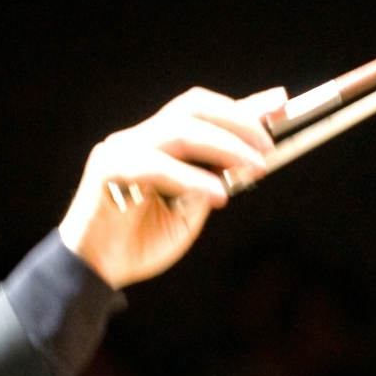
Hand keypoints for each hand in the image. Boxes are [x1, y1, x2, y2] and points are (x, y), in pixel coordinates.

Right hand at [58, 86, 286, 288]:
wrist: (94, 272)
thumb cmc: (139, 243)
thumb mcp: (189, 212)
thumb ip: (211, 183)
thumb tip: (249, 160)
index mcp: (157, 144)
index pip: (203, 112)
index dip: (243, 107)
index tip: (282, 103)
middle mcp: (138, 137)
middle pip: (193, 107)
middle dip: (238, 120)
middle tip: (268, 146)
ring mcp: (121, 149)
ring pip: (180, 130)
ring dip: (225, 146)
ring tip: (256, 169)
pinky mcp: (107, 170)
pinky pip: (157, 166)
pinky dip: (193, 179)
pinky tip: (218, 195)